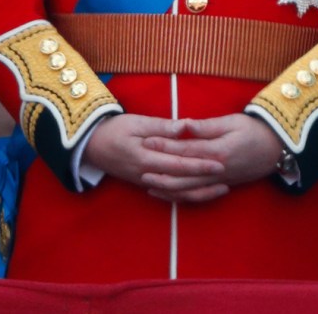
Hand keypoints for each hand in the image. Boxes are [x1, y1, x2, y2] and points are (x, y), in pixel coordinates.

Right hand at [83, 113, 224, 198]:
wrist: (91, 145)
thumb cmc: (115, 129)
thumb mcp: (137, 123)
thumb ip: (162, 127)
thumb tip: (185, 127)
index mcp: (145, 158)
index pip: (178, 164)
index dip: (200, 165)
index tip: (220, 163)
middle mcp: (146, 174)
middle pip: (180, 181)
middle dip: (204, 180)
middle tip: (227, 175)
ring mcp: (145, 181)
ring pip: (175, 191)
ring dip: (198, 191)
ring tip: (221, 188)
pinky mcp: (145, 182)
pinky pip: (168, 192)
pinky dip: (185, 194)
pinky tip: (200, 192)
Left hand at [141, 113, 282, 203]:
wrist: (276, 149)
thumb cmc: (255, 130)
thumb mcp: (231, 122)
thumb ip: (205, 127)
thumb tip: (182, 124)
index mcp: (217, 151)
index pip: (184, 150)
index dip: (163, 145)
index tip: (146, 139)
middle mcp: (215, 171)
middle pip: (180, 174)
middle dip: (158, 169)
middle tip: (138, 164)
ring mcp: (217, 181)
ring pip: (186, 189)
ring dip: (165, 186)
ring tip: (146, 181)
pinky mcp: (220, 186)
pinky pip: (196, 196)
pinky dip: (179, 196)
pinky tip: (166, 193)